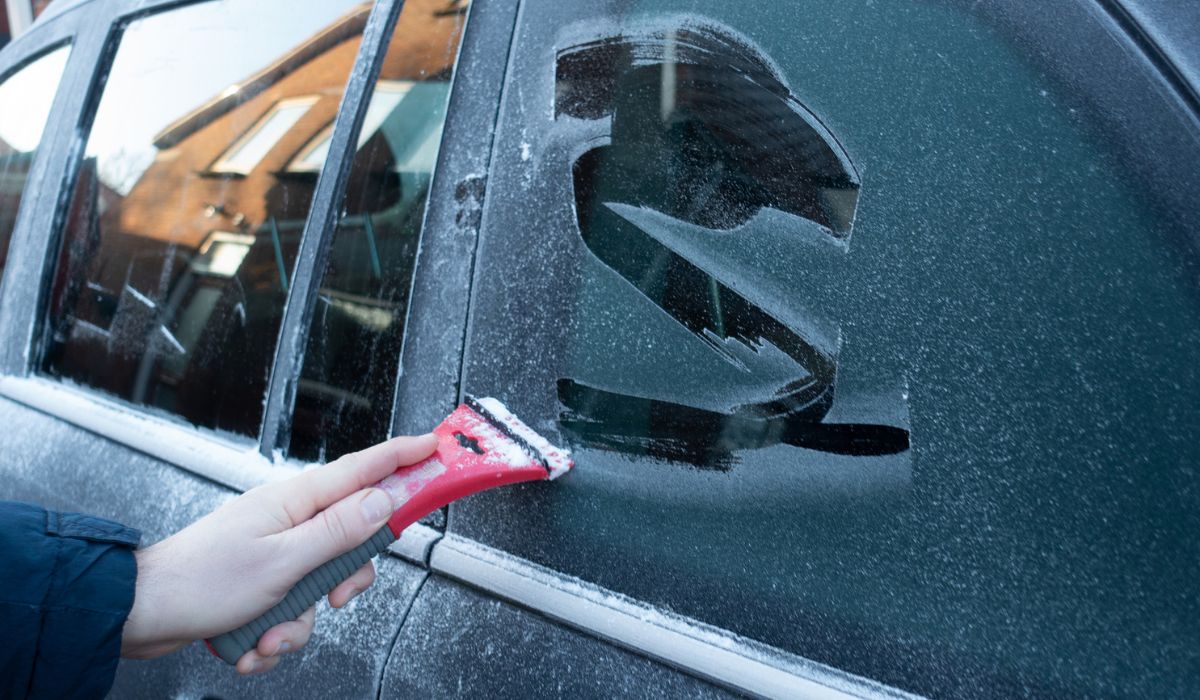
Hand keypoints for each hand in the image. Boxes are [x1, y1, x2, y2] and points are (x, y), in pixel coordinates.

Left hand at [120, 433, 437, 673]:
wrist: (143, 613)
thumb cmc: (200, 581)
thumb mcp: (284, 560)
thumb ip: (339, 532)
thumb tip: (382, 502)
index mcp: (296, 501)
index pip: (364, 468)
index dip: (403, 456)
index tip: (435, 448)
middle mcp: (289, 520)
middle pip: (352, 540)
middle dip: (344, 583)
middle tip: (332, 598)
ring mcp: (277, 551)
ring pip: (323, 585)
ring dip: (299, 622)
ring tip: (267, 634)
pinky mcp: (264, 581)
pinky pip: (294, 610)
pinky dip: (276, 634)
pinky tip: (251, 642)